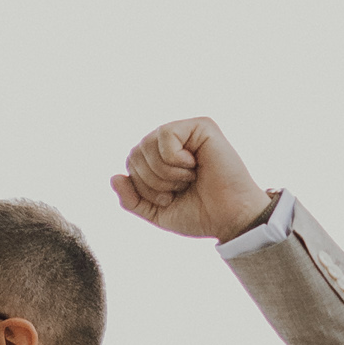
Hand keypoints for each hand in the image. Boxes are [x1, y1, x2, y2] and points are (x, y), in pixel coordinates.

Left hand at [111, 115, 275, 244]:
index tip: (170, 198)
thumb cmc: (200, 214)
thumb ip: (132, 199)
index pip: (130, 164)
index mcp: (161, 159)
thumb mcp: (157, 212)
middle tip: (180, 189)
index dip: (143, 187)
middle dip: (152, 182)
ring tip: (189, 178)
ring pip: (147, 144)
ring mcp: (187, 131)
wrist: (230, 219)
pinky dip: (175, 160)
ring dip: (165, 173)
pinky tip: (196, 165)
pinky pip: (166, 136)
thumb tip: (113, 177)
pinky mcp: (201, 126)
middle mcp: (173, 142)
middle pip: (135, 153)